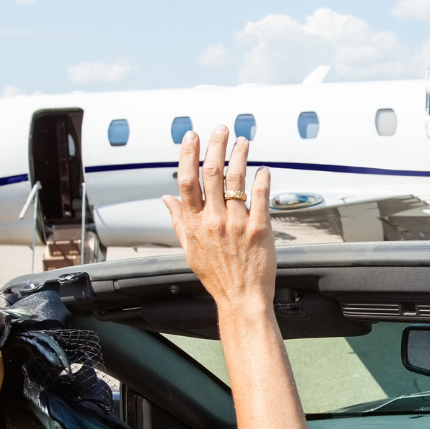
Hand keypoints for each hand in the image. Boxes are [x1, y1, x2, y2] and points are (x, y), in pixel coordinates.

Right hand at [161, 126, 273, 314]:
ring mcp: (237, 224)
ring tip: (243, 141)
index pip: (187, 181)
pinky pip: (260, 196)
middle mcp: (213, 221)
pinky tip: (263, 169)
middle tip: (222, 129)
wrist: (241, 299)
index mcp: (194, 224)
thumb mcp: (189, 250)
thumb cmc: (216, 276)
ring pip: (236, 179)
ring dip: (240, 155)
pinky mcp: (259, 229)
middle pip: (212, 173)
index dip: (189, 155)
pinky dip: (261, 178)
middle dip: (216, 146)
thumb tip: (166, 199)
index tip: (192, 136)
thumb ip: (179, 221)